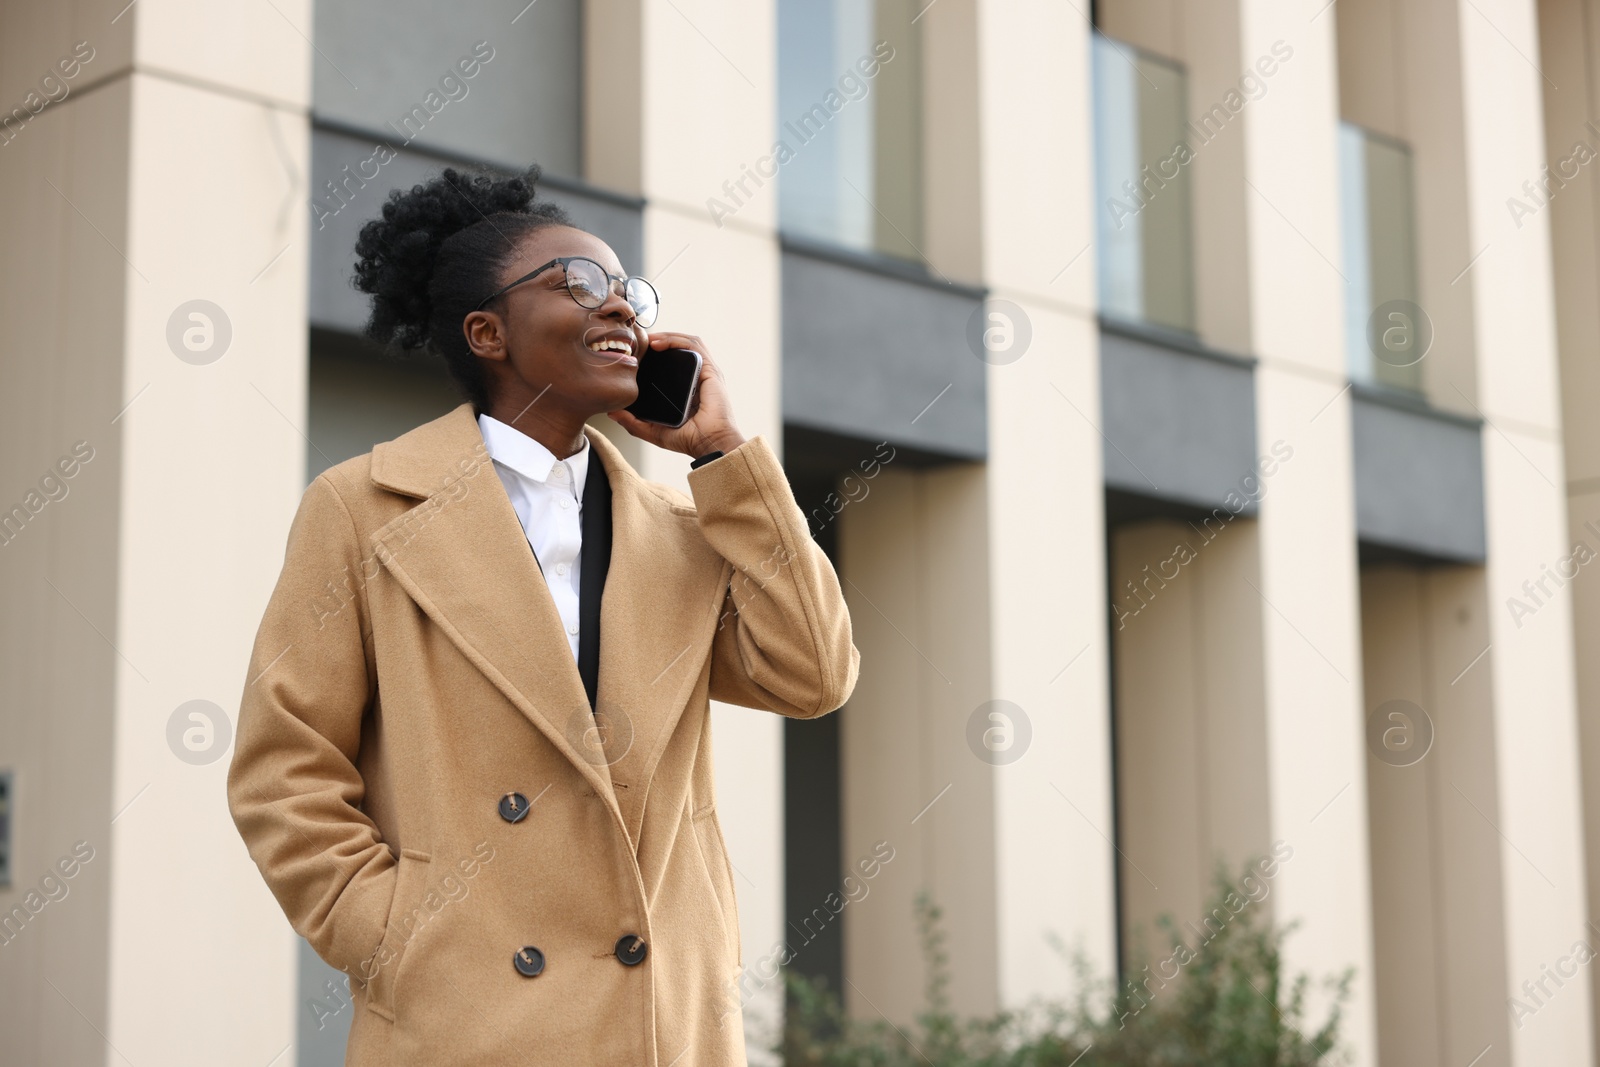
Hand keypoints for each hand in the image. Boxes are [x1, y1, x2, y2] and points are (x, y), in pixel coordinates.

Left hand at [607, 332, 746, 456]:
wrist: (710, 445)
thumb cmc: (689, 440)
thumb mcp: (654, 431)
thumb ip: (633, 423)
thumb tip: (611, 412)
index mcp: (687, 388)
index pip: (673, 362)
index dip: (656, 353)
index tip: (636, 352)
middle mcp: (697, 377)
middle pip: (680, 348)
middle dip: (660, 339)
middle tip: (639, 340)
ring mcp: (705, 372)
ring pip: (687, 342)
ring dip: (667, 335)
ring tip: (648, 338)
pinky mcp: (710, 371)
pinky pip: (693, 346)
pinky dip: (676, 340)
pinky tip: (659, 342)